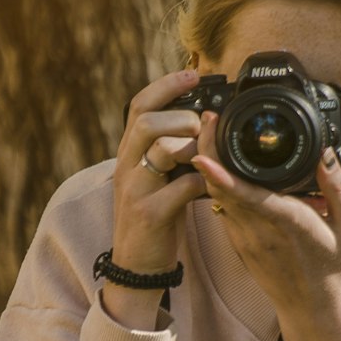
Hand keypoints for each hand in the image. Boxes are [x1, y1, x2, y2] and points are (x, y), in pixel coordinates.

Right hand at [103, 68, 205, 327]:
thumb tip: (204, 120)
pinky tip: (213, 184)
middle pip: (146, 120)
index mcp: (129, 153)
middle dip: (181, 116)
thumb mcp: (158, 177)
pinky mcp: (149, 214)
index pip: (139, 105)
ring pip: (160, 148)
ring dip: (192, 145)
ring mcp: (135, 190)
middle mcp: (126, 166)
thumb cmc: (155, 217)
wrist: (136, 266)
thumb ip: (172, 150)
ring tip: (208, 155)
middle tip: (203, 126)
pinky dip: (203, 180)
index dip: (166, 85)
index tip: (194, 74)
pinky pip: (180, 187)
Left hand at [193, 118, 340, 340]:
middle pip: (220, 187)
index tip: (203, 154)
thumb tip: (325, 152)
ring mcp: (244, 238)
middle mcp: (259, 231)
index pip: (247, 196)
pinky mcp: (237, 241)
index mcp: (288, 223)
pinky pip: (221, 206)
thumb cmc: (335, 267)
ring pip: (215, 196)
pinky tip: (219, 163)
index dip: (221, 175)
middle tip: (210, 119)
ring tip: (212, 132)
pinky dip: (216, 183)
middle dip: (209, 151)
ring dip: (209, 165)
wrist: (314, 309)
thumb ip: (337, 186)